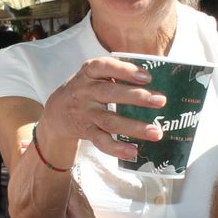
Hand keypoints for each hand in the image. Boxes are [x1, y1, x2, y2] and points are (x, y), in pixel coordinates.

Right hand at [36, 56, 166, 165]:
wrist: (57, 112)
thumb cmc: (88, 88)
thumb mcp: (95, 75)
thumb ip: (119, 73)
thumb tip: (159, 75)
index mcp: (89, 72)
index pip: (104, 66)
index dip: (125, 70)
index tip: (147, 76)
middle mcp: (85, 91)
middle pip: (110, 93)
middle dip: (137, 98)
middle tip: (161, 101)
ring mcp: (85, 113)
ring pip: (110, 120)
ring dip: (134, 127)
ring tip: (156, 132)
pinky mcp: (86, 131)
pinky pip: (101, 141)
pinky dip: (117, 148)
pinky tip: (133, 151)